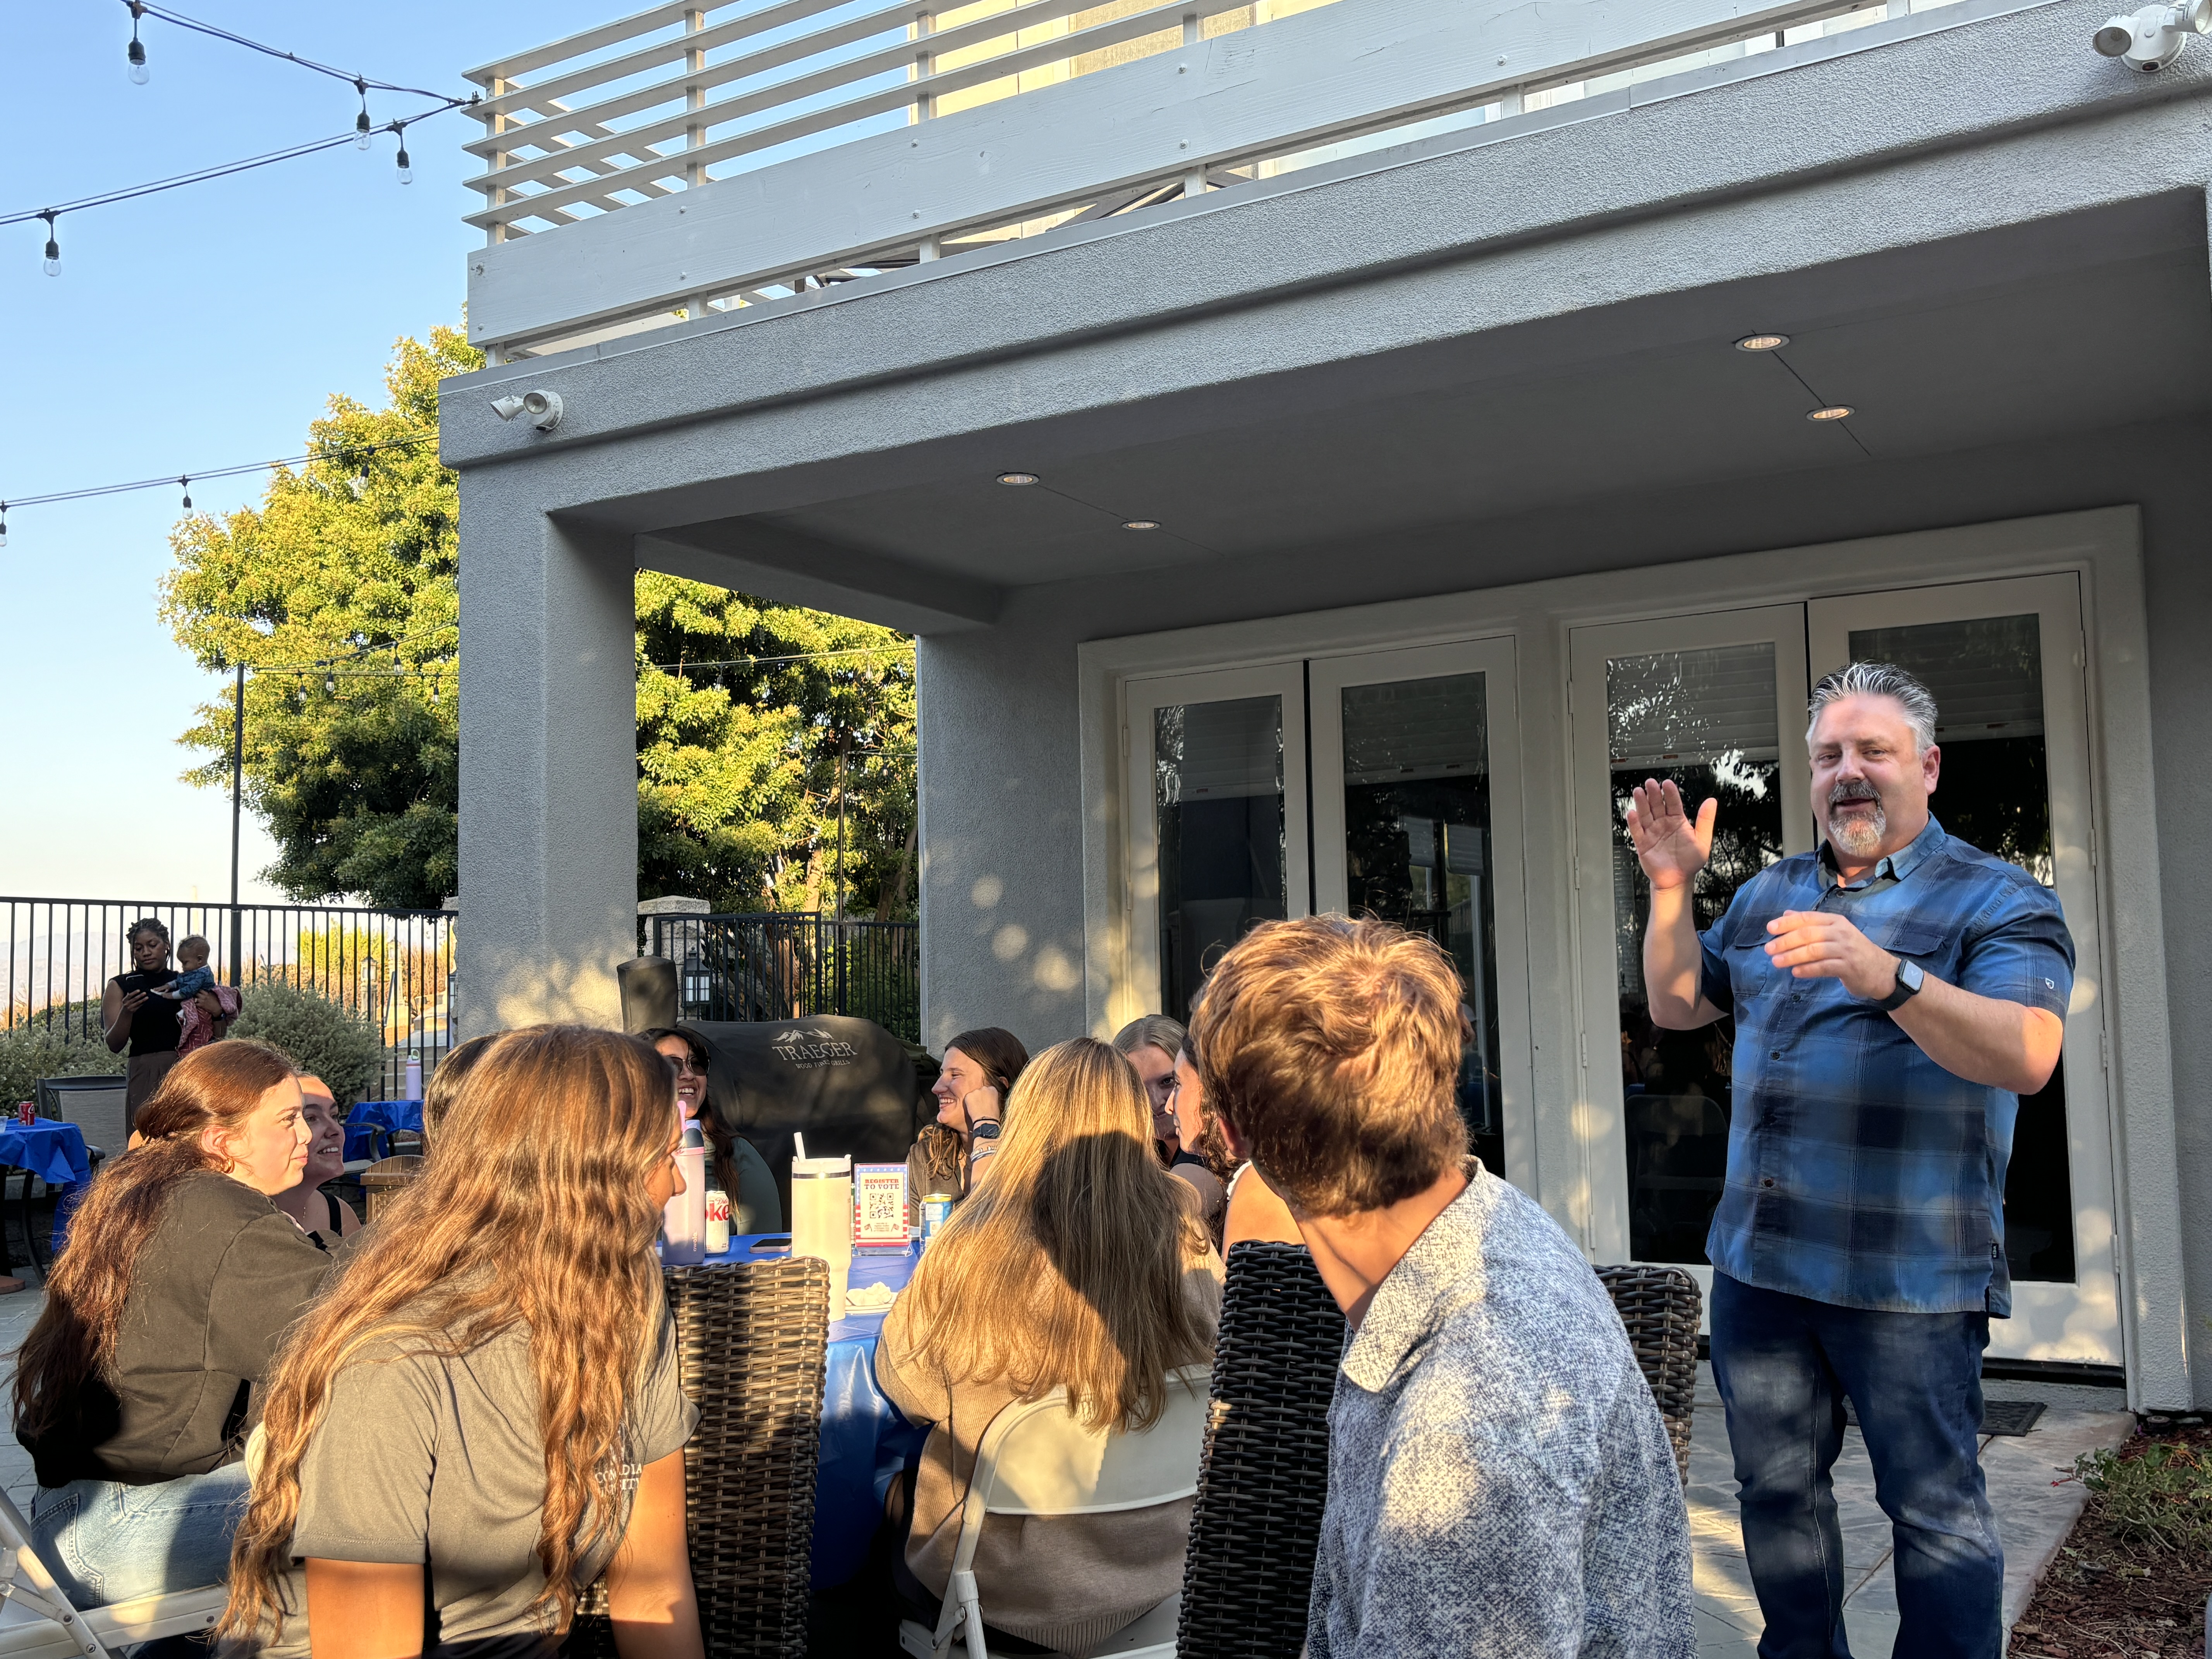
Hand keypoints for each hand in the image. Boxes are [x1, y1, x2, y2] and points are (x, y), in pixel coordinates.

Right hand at [120, 990, 147, 1012]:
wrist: (124, 1013)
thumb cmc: (126, 1004)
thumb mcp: (125, 1000)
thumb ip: (128, 996)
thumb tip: (132, 989)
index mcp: (124, 1000)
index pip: (129, 995)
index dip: (134, 992)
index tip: (139, 990)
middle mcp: (126, 1004)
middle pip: (134, 999)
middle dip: (140, 995)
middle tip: (145, 993)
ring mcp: (130, 1007)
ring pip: (137, 1003)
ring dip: (143, 1000)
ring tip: (147, 997)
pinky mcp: (133, 1010)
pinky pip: (139, 1006)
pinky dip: (142, 1004)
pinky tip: (146, 1002)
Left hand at [192, 990, 221, 1015]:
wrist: (216, 1008)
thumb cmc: (216, 1001)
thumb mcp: (213, 995)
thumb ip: (209, 992)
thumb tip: (206, 989)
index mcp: (207, 994)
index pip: (200, 990)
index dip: (199, 990)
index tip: (198, 990)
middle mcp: (203, 997)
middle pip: (196, 994)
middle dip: (196, 993)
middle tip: (196, 994)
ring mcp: (201, 1001)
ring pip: (195, 998)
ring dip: (195, 998)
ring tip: (195, 998)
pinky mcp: (200, 1005)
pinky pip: (195, 1003)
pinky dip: (195, 1003)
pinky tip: (196, 1003)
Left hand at [960, 1086, 1001, 1131]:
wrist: (985, 1121)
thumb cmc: (993, 1116)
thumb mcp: (996, 1104)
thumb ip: (991, 1099)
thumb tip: (987, 1100)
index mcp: (993, 1090)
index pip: (988, 1089)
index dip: (986, 1096)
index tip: (985, 1101)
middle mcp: (984, 1088)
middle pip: (980, 1090)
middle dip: (979, 1096)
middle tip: (979, 1105)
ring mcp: (976, 1091)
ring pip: (973, 1094)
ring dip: (973, 1099)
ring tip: (975, 1108)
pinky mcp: (968, 1095)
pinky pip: (967, 1098)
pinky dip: (968, 1103)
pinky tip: (971, 1109)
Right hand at [1625, 780, 1715, 890]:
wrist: (1678, 880)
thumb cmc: (1690, 862)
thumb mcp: (1702, 840)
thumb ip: (1705, 820)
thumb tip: (1711, 801)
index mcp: (1677, 821)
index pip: (1673, 803)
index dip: (1670, 793)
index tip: (1667, 783)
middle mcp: (1663, 824)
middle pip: (1656, 805)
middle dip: (1653, 794)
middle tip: (1650, 783)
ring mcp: (1652, 833)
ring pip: (1645, 815)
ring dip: (1641, 803)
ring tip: (1638, 792)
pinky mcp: (1643, 844)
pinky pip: (1637, 831)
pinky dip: (1634, 822)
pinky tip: (1632, 813)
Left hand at [1763, 911, 1899, 1000]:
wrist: (1883, 971)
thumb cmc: (1853, 951)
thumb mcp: (1834, 932)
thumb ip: (1811, 923)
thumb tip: (1786, 914)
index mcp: (1835, 921)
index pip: (1807, 918)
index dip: (1787, 923)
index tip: (1770, 928)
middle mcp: (1841, 932)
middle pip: (1808, 933)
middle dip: (1786, 940)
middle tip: (1768, 948)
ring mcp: (1846, 950)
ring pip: (1814, 950)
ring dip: (1792, 956)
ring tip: (1776, 961)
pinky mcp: (1849, 967)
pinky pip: (1824, 967)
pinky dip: (1808, 969)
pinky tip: (1795, 972)